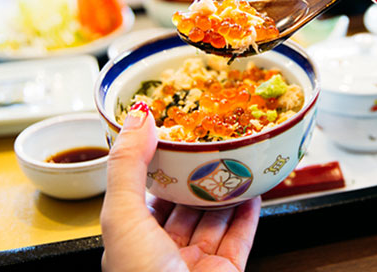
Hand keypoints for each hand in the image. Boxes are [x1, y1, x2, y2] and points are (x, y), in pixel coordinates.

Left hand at [100, 103, 260, 271]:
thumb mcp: (122, 215)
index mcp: (131, 239)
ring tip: (237, 159)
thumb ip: (127, 166)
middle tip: (211, 144)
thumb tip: (137, 118)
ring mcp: (196, 263)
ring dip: (226, 190)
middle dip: (197, 176)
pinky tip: (255, 191)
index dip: (159, 164)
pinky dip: (249, 213)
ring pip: (214, 219)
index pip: (146, 193)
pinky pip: (240, 237)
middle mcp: (162, 252)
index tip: (173, 135)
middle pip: (184, 204)